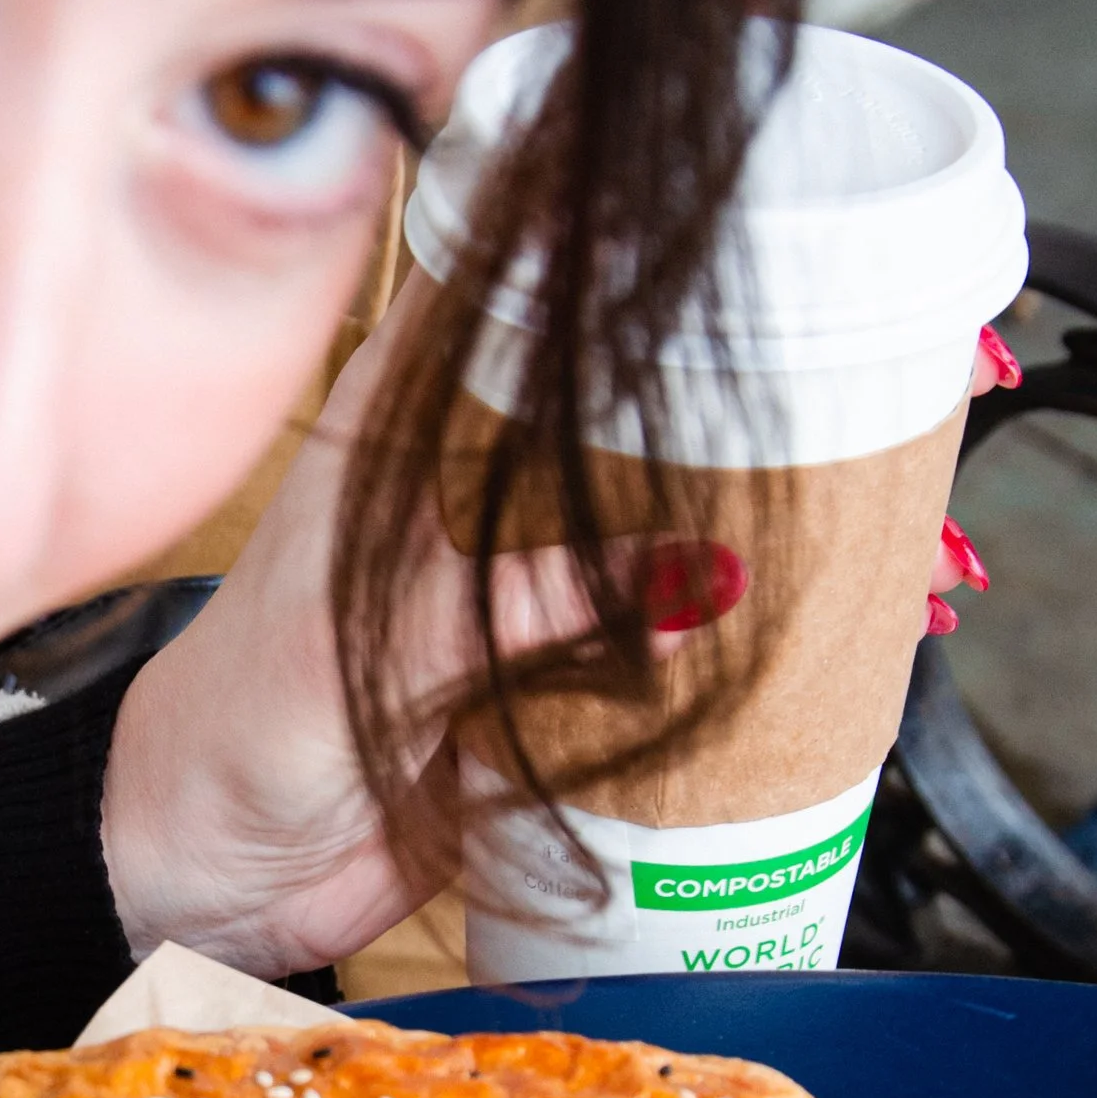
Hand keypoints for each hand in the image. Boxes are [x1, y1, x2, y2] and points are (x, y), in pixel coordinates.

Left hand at [102, 304, 1019, 976]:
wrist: (200, 876)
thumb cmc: (226, 735)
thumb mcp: (366, 650)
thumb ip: (512, 603)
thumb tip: (684, 574)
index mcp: (403, 420)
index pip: (527, 287)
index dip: (632, 243)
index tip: (750, 221)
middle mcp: (474, 483)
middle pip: (638, 404)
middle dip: (759, 397)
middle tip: (885, 389)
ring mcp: (524, 581)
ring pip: (674, 518)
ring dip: (777, 520)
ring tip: (896, 515)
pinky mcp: (556, 679)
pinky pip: (671, 644)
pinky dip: (754, 639)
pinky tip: (842, 626)